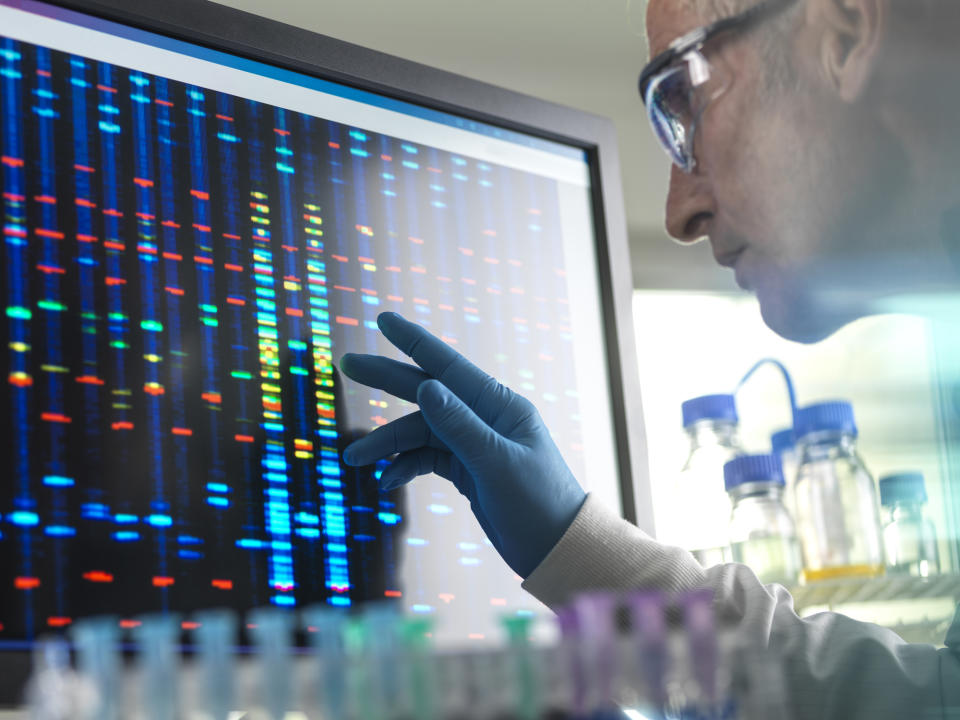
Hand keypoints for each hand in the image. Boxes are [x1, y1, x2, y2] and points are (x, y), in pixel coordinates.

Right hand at [339, 312, 586, 578]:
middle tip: (347, 364)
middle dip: (386, 380)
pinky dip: (405, 466)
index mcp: (499, 406)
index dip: (414, 341)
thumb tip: (426, 387)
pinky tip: (385, 480)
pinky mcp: (468, 469)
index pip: (448, 366)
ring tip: (352, 460)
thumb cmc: (538, 504)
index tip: (383, 319)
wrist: (556, 549)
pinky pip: (427, 458)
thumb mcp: (497, 464)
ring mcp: (475, 443)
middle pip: (427, 393)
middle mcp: (485, 418)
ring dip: (388, 443)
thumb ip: (460, 426)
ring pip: (421, 432)